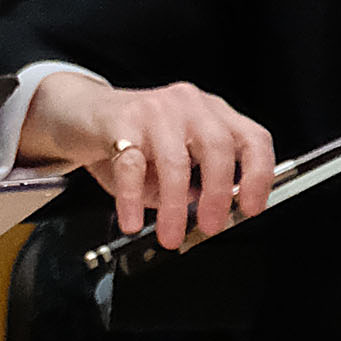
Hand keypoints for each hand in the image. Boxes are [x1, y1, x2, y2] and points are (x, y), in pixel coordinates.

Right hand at [19, 69, 276, 249]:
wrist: (80, 113)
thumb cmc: (130, 139)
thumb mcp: (170, 160)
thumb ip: (191, 184)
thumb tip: (204, 212)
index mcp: (211, 114)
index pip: (252, 139)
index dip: (259, 175)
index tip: (252, 208)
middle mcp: (189, 105)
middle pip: (218, 148)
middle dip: (218, 194)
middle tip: (211, 226)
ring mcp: (156, 109)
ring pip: (175, 162)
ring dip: (174, 206)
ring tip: (170, 234)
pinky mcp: (121, 121)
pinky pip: (131, 167)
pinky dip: (132, 200)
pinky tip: (131, 221)